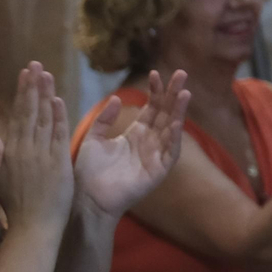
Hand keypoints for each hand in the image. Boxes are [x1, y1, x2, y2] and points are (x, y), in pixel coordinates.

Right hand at [0, 62, 73, 232]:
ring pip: (43, 118)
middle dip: (32, 87)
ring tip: (46, 73)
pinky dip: (58, 116)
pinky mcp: (58, 162)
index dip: (22, 94)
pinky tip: (57, 99)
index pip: (17, 116)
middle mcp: (24, 149)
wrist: (34, 227)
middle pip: (29, 112)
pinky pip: (58, 135)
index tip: (24, 75)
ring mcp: (41, 155)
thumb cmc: (16, 208)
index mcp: (11, 152)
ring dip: (45, 94)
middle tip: (35, 64)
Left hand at [73, 69, 190, 217]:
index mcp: (135, 134)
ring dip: (179, 111)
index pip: (150, 109)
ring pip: (172, 129)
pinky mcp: (159, 171)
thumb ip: (104, 119)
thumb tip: (117, 98)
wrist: (88, 198)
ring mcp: (156, 156)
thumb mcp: (93, 139)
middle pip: (165, 114)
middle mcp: (149, 143)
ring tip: (184, 91)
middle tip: (181, 73)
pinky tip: (177, 120)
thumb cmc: (89, 172)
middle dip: (172, 94)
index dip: (154, 92)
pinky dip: (175, 135)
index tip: (154, 73)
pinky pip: (170, 151)